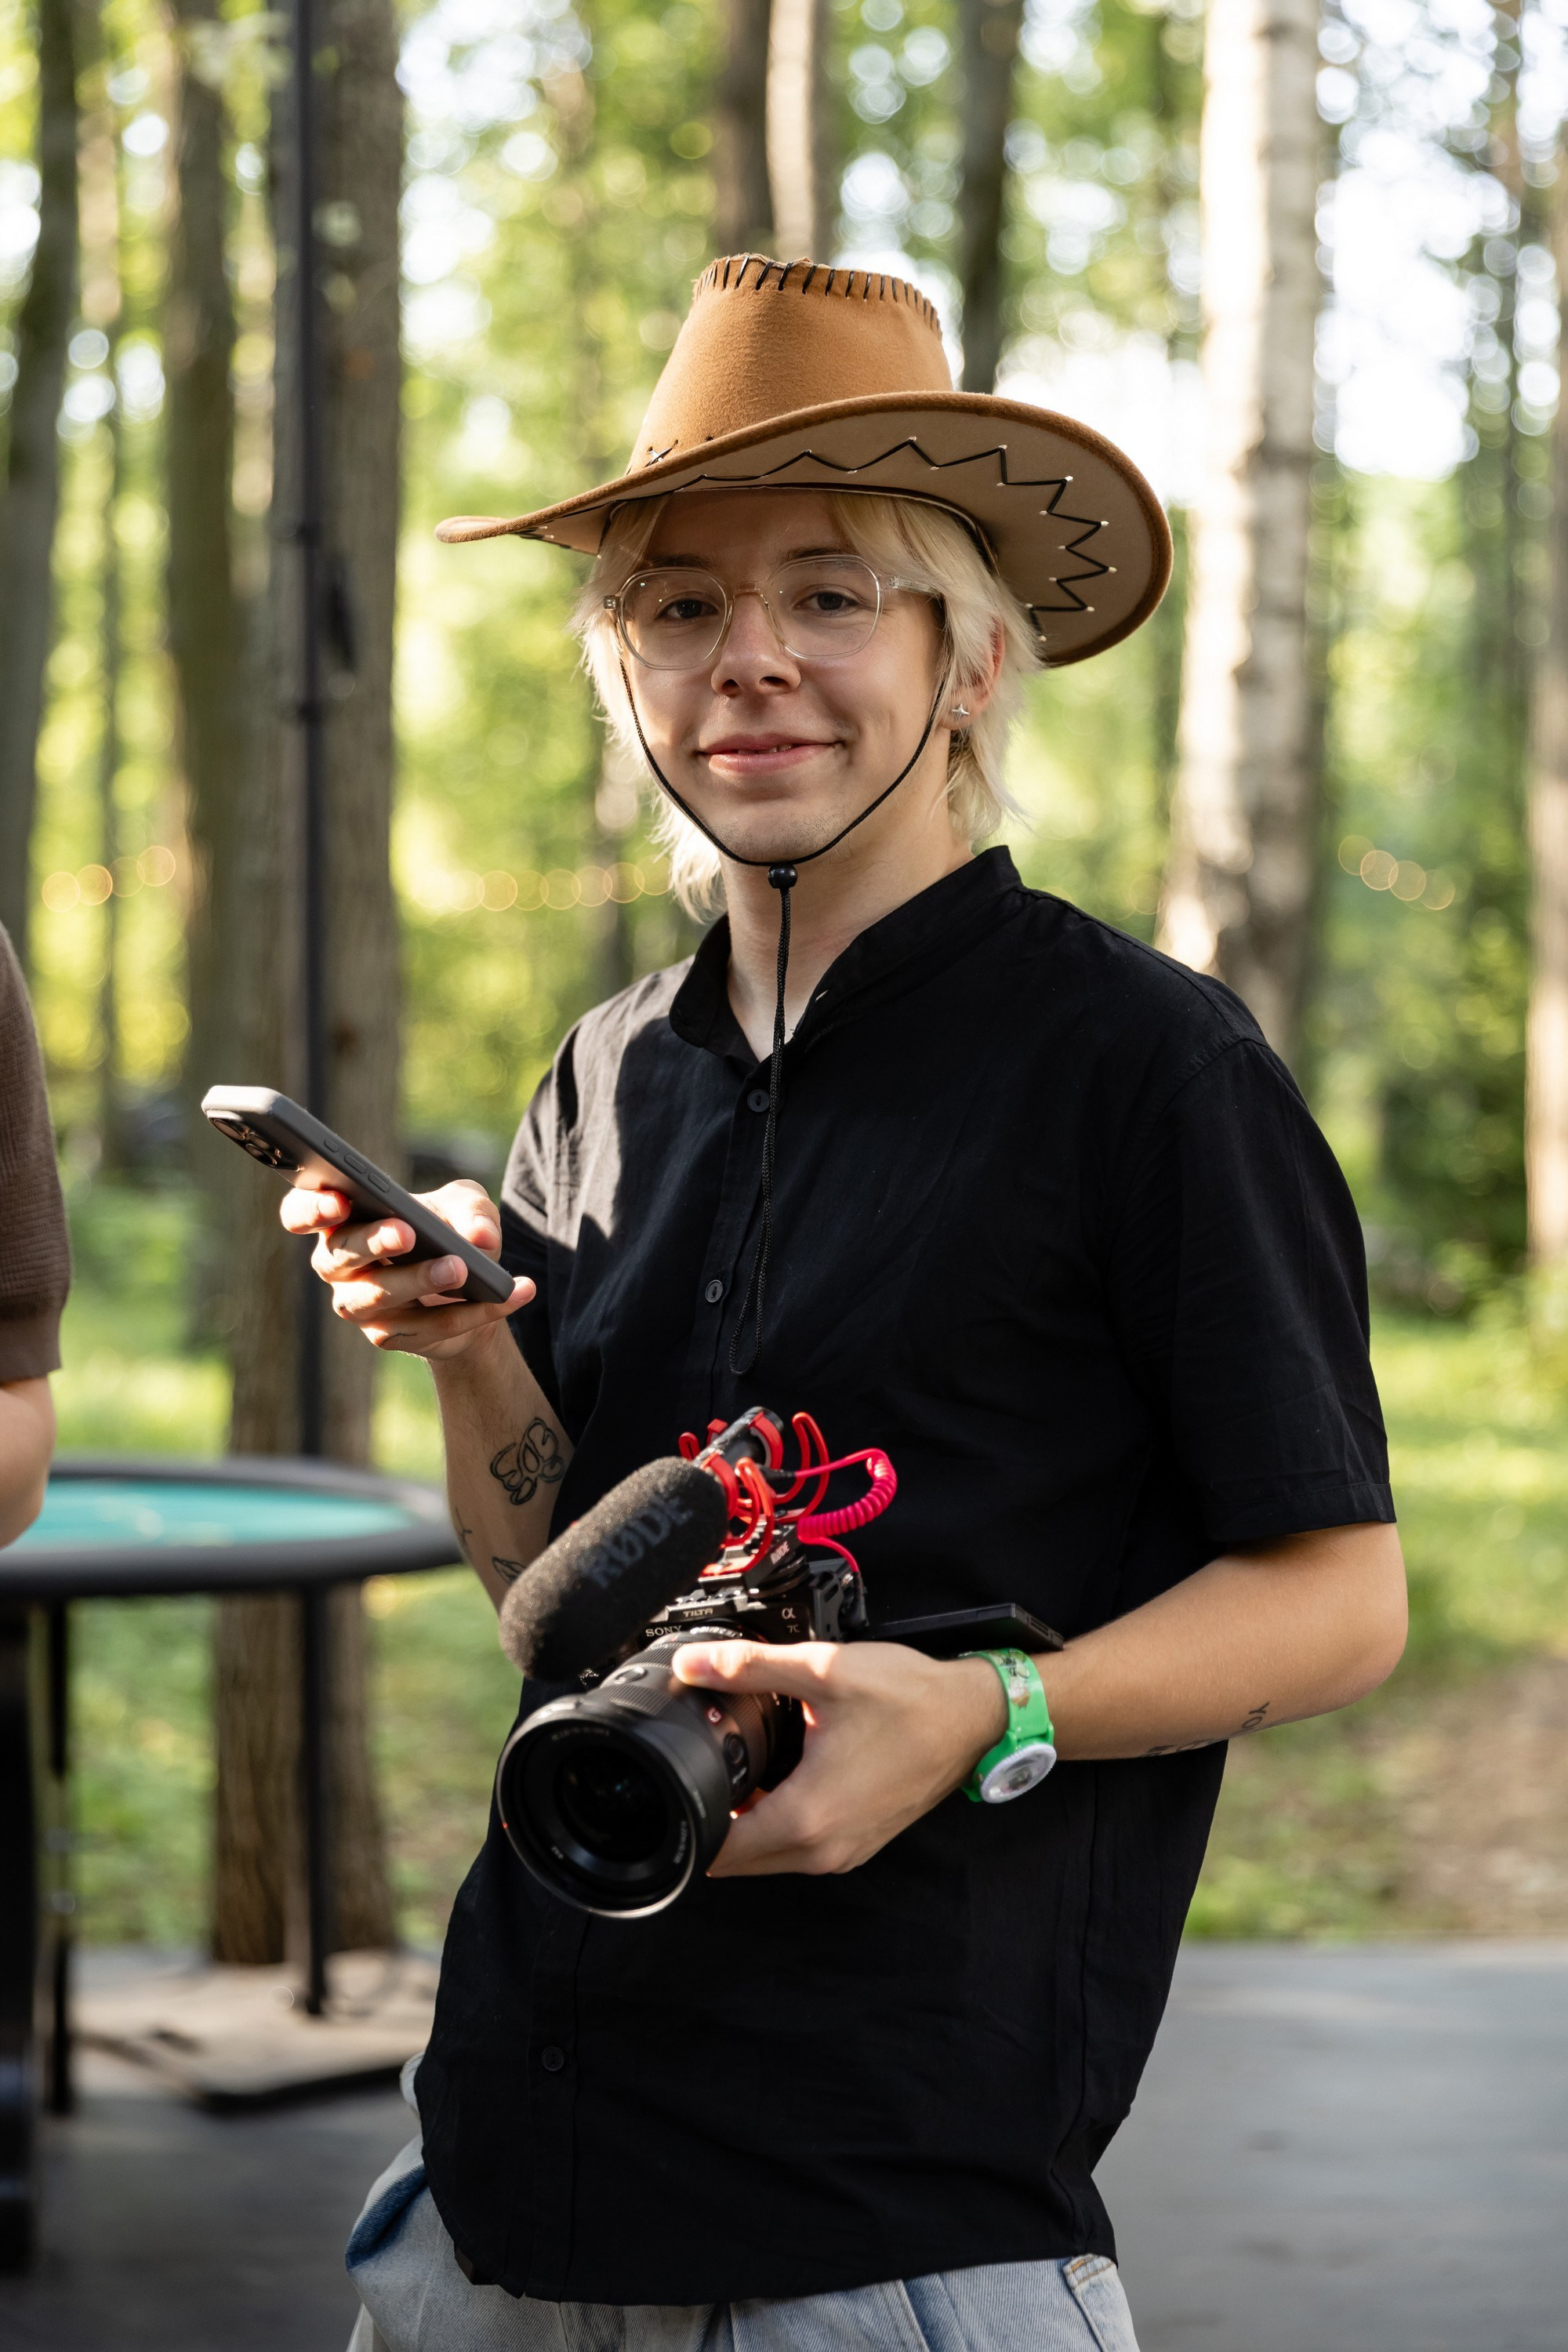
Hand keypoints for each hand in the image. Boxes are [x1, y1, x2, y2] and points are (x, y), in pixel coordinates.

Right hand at [279, 1177, 532, 1362]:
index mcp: (341, 1219)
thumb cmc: (452, 1229)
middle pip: (339, 1257)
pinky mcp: (389, 1336)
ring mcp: (359, 1305)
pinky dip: (474, 1311)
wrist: (473, 1285)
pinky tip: (513, 1293)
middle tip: (409, 1234)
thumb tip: (480, 1238)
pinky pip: (428, 1326)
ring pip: (378, 1298)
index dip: (311, 1208)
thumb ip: (472, 1210)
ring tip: (462, 1269)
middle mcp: (338, 1265)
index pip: (300, 1212)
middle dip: (374, 1243)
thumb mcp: (468, 1206)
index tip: (339, 1200)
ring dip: (420, 1283)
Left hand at [671, 1639, 1008, 1876]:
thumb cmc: (910, 1699)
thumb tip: (693, 1664)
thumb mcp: (824, 1672)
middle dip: (712, 1822)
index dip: (687, 1821)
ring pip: (770, 1856)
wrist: (974, 1716)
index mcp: (808, 1818)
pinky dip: (780, 1824)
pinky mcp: (860, 1842)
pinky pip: (801, 1847)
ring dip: (747, 1824)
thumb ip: (750, 1668)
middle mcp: (824, 1850)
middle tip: (701, 1771)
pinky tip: (780, 1778)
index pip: (719, 1849)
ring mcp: (845, 1851)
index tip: (673, 1788)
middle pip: (739, 1859)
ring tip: (738, 1769)